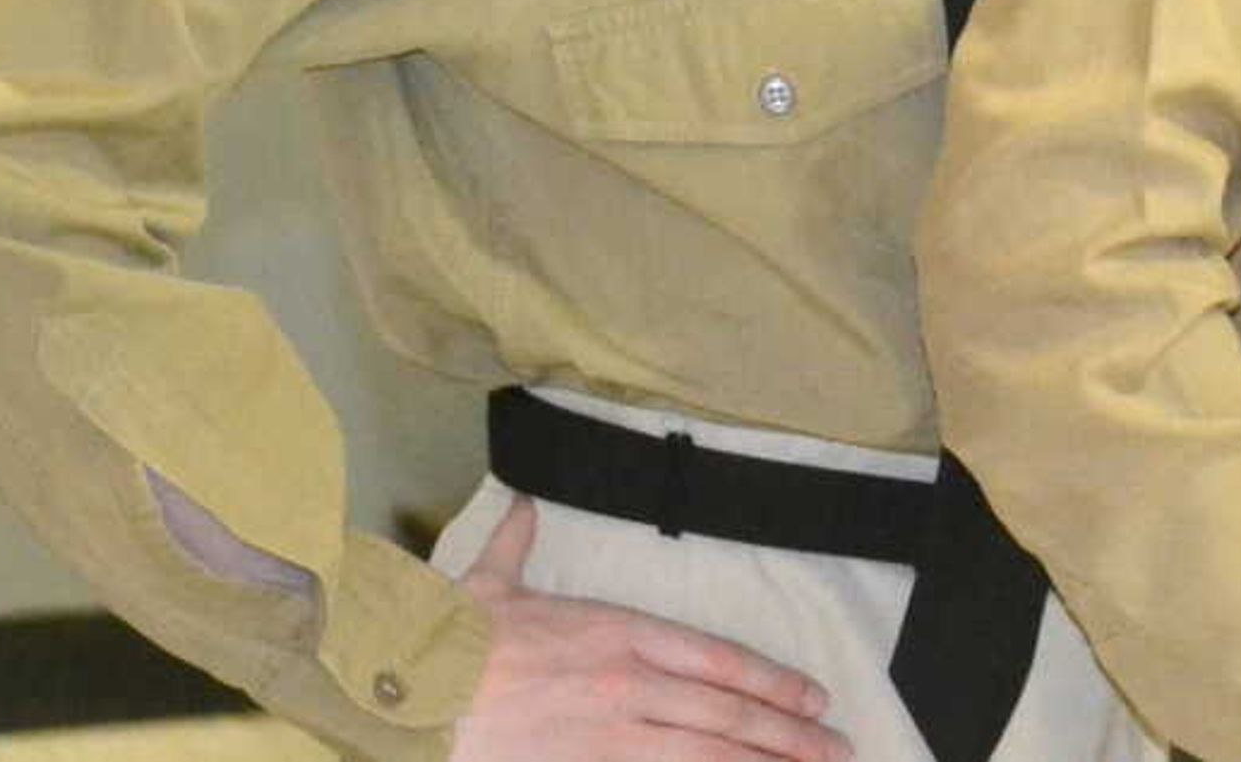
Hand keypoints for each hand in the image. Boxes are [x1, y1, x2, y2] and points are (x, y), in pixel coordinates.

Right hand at [450, 497, 852, 759]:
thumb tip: (523, 504)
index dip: (773, 681)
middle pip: (729, 713)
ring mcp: (612, 735)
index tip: (815, 698)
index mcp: (618, 632)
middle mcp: (629, 683)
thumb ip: (518, 543)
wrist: (403, 689)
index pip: (718, 658)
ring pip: (710, 755)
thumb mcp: (489, 582)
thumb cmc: (446, 641)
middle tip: (837, 750)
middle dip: (790, 734)